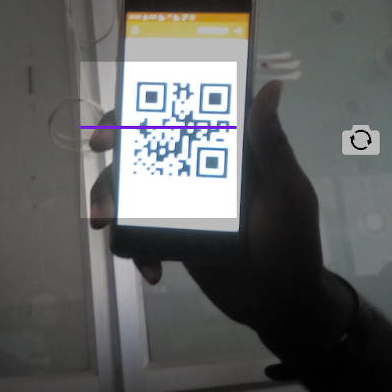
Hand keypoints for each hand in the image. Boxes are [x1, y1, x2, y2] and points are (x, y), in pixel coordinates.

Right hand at [89, 81, 354, 359]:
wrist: (279, 303)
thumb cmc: (290, 242)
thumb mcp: (286, 193)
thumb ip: (271, 145)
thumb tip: (271, 88)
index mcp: (228, 152)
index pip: (189, 115)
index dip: (155, 103)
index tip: (131, 106)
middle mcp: (201, 171)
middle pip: (149, 146)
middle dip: (118, 145)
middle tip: (100, 149)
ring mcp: (182, 204)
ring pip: (134, 189)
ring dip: (111, 199)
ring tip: (105, 222)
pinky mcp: (171, 236)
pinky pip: (140, 234)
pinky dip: (136, 250)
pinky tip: (152, 269)